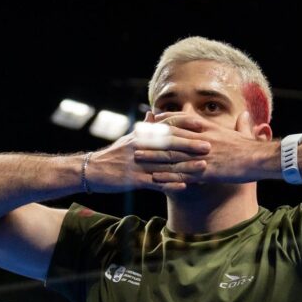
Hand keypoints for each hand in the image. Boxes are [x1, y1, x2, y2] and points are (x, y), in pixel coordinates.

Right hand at [88, 121, 210, 194]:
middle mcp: (141, 146)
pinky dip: (170, 184)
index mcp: (142, 134)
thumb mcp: (128, 138)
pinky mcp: (134, 181)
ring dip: (186, 166)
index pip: (166, 125)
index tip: (202, 123)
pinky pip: (155, 183)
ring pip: (166, 164)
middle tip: (209, 146)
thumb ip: (144, 128)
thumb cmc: (113, 155)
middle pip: (169, 144)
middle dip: (190, 145)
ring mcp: (138, 163)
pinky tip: (184, 187)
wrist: (92, 170)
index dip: (184, 123)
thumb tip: (152, 114)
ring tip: (203, 167)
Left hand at [143, 114, 274, 187]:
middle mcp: (200, 140)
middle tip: (134, 137)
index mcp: (208, 129)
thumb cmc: (253, 148)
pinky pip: (181, 174)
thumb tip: (246, 116)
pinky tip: (155, 179)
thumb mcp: (245, 133)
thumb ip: (242, 125)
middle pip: (170, 136)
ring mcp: (201, 156)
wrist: (259, 159)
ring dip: (153, 157)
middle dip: (151, 137)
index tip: (151, 119)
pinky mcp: (205, 172)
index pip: (181, 119)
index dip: (164, 120)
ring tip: (137, 158)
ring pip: (172, 155)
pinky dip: (167, 176)